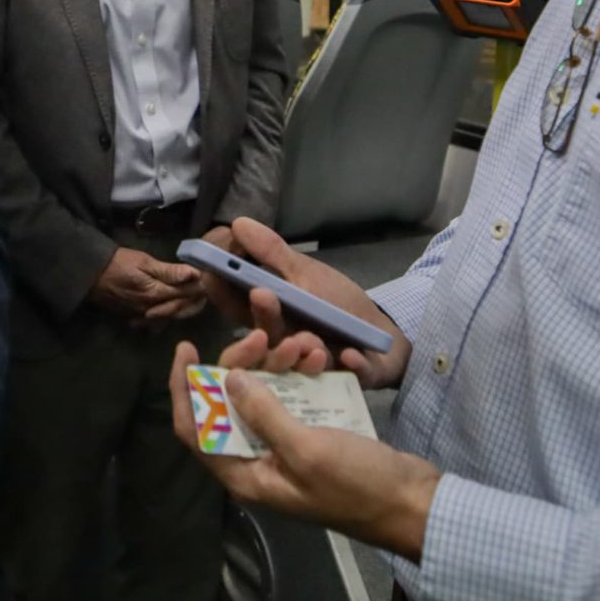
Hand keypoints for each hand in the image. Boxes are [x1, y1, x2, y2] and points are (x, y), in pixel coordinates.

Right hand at [90, 247, 205, 324]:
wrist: (91, 275)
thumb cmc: (119, 263)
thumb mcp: (144, 261)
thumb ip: (169, 271)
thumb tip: (194, 274)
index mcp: (156, 294)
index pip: (186, 293)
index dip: (200, 287)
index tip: (210, 280)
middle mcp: (152, 310)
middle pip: (181, 309)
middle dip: (196, 301)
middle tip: (207, 293)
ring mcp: (144, 317)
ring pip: (171, 317)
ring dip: (185, 309)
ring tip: (195, 300)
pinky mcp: (136, 318)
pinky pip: (157, 322)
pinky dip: (168, 316)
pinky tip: (173, 311)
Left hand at [166, 330, 442, 559]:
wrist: (412, 503)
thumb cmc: (357, 485)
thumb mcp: (306, 449)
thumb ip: (263, 414)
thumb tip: (227, 380)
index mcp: (246, 475)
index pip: (195, 430)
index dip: (184, 390)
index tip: (186, 348)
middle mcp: (259, 462)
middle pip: (231, 405)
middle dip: (243, 364)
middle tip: (264, 335)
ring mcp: (287, 448)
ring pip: (266, 395)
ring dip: (279, 365)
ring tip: (306, 343)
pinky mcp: (314, 436)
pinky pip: (295, 398)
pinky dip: (303, 376)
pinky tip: (321, 357)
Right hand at [195, 217, 409, 389]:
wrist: (383, 334)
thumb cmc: (337, 303)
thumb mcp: (305, 273)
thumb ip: (272, 254)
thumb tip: (237, 223)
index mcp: (269, 317)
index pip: (235, 307)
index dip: (222, 293)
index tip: (216, 275)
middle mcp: (283, 345)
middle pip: (262, 338)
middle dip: (264, 318)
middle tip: (263, 294)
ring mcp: (313, 365)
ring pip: (298, 363)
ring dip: (303, 347)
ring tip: (313, 341)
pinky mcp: (345, 377)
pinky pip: (345, 373)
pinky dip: (349, 363)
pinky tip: (350, 354)